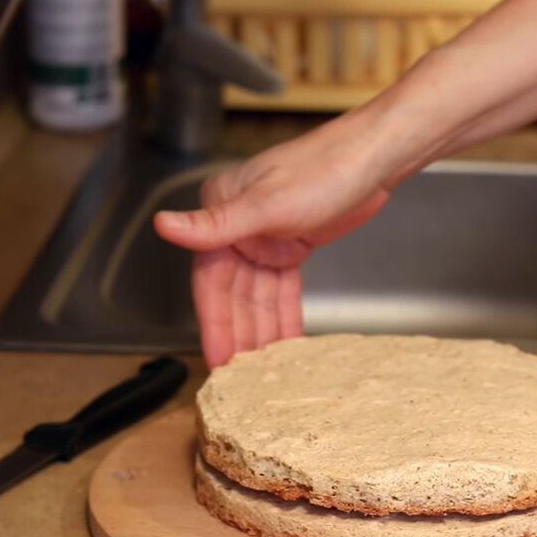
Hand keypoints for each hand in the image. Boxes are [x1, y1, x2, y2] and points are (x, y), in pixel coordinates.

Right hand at [153, 121, 394, 367]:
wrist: (374, 158)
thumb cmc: (324, 169)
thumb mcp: (267, 203)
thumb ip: (215, 224)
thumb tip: (162, 225)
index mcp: (222, 210)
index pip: (210, 279)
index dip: (214, 322)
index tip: (216, 359)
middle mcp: (238, 225)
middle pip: (234, 293)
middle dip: (239, 334)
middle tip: (241, 377)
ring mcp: (266, 236)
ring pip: (258, 295)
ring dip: (262, 331)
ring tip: (265, 371)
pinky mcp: (291, 243)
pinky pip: (282, 289)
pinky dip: (283, 314)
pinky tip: (286, 342)